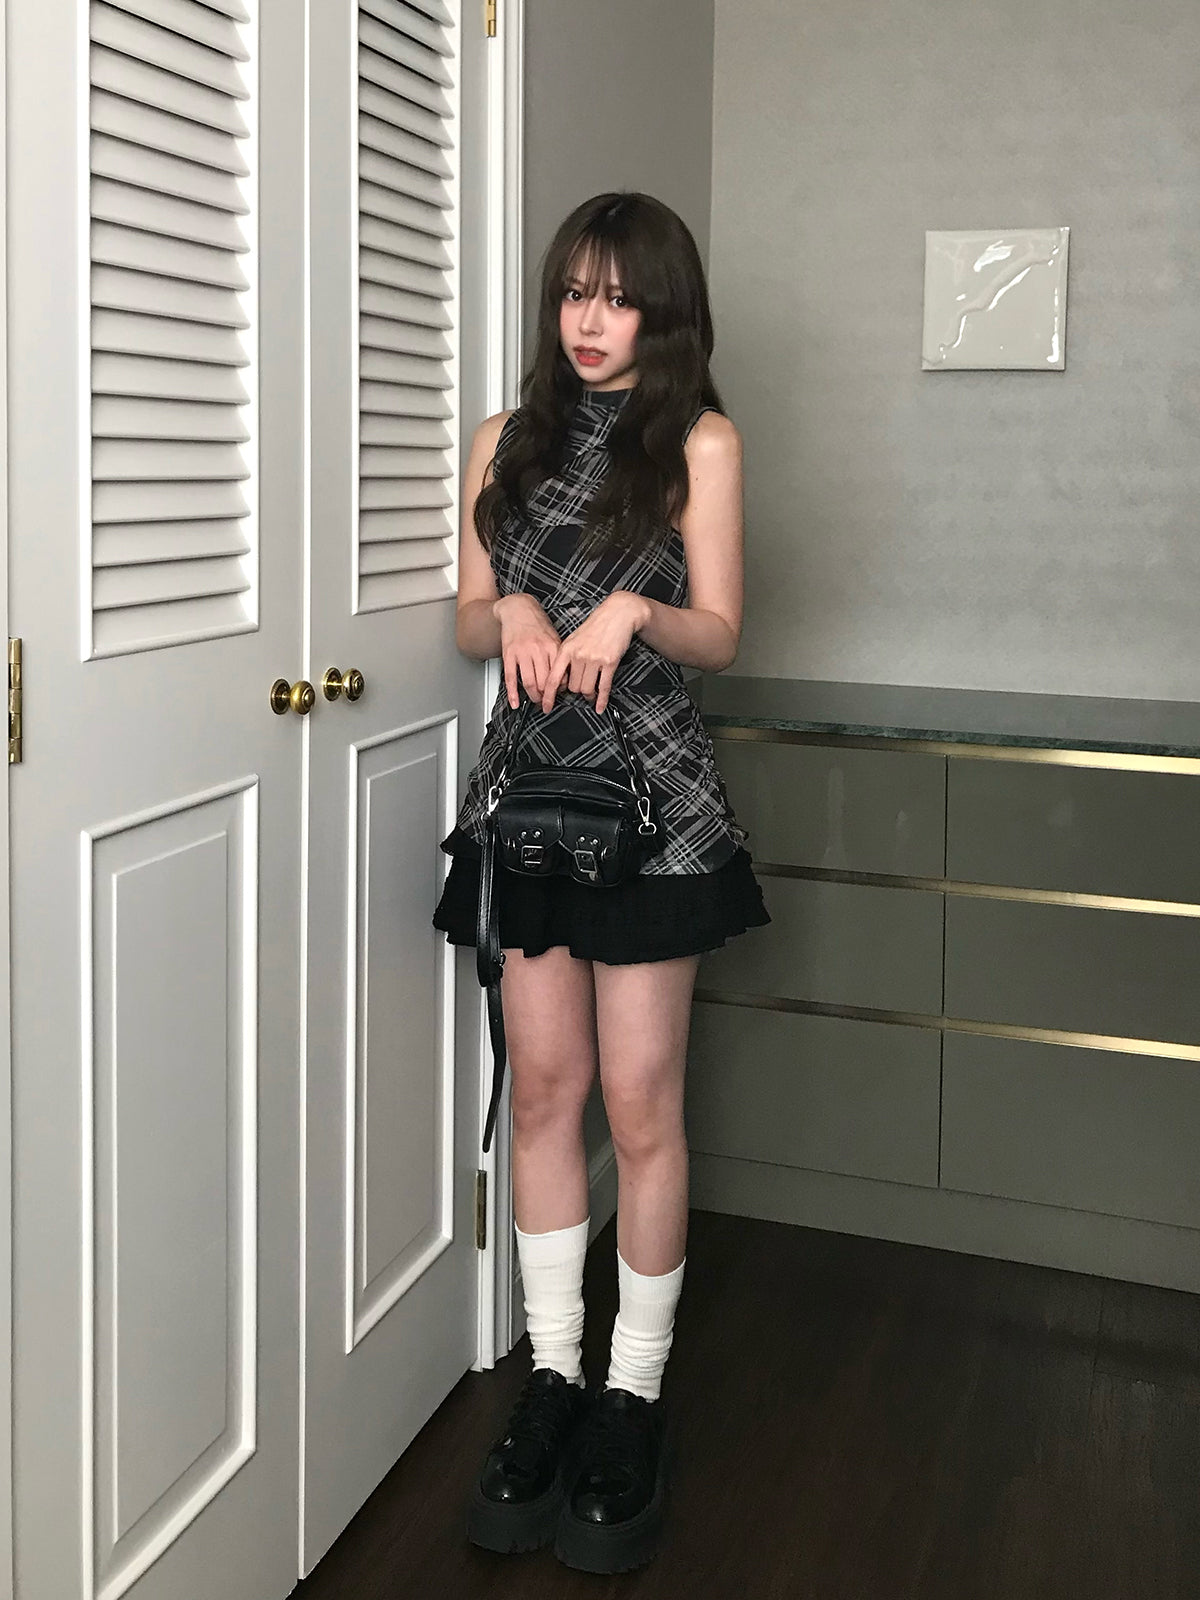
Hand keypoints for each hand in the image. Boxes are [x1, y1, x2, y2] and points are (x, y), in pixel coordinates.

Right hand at [493, 593, 561, 708]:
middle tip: (547, 702)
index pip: (559, 675)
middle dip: (546, 696)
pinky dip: (512, 694)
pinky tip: (515, 703)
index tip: (558, 694)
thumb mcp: (554, 637)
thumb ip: (558, 656)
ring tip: (535, 700)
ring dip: (533, 696)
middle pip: (544, 682)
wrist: (518, 608)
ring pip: (529, 682)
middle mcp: (538, 650)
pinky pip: (510, 678)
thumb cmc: (537, 624)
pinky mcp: (508, 654)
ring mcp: (522, 652)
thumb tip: (563, 678)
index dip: (559, 689)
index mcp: (552, 646)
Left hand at [540, 592, 650, 714]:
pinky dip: (602, 700)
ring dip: (589, 695)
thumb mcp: (574, 639)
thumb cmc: (596, 627)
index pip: (553, 678)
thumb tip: (561, 679)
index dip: (548, 696)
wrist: (617, 614)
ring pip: (587, 689)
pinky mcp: (610, 662)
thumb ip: (566, 658)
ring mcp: (594, 659)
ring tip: (591, 694)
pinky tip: (600, 707)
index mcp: (566, 649)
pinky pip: (604, 687)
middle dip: (576, 692)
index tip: (546, 707)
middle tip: (580, 691)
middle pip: (572, 687)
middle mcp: (578, 655)